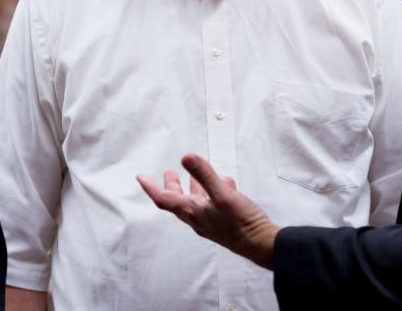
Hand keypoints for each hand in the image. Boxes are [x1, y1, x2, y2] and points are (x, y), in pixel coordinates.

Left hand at [136, 154, 279, 269]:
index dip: (150, 186)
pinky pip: (213, 205)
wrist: (260, 244)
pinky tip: (224, 184)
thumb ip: (205, 175)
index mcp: (192, 212)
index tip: (141, 177)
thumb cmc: (241, 224)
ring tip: (193, 177)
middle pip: (178, 201)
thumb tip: (187, 157)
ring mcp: (210, 222)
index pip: (164, 198)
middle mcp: (198, 218)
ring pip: (196, 202)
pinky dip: (213, 192)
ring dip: (192, 188)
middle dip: (172, 185)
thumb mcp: (222, 195)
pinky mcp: (223, 222)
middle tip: (168, 173)